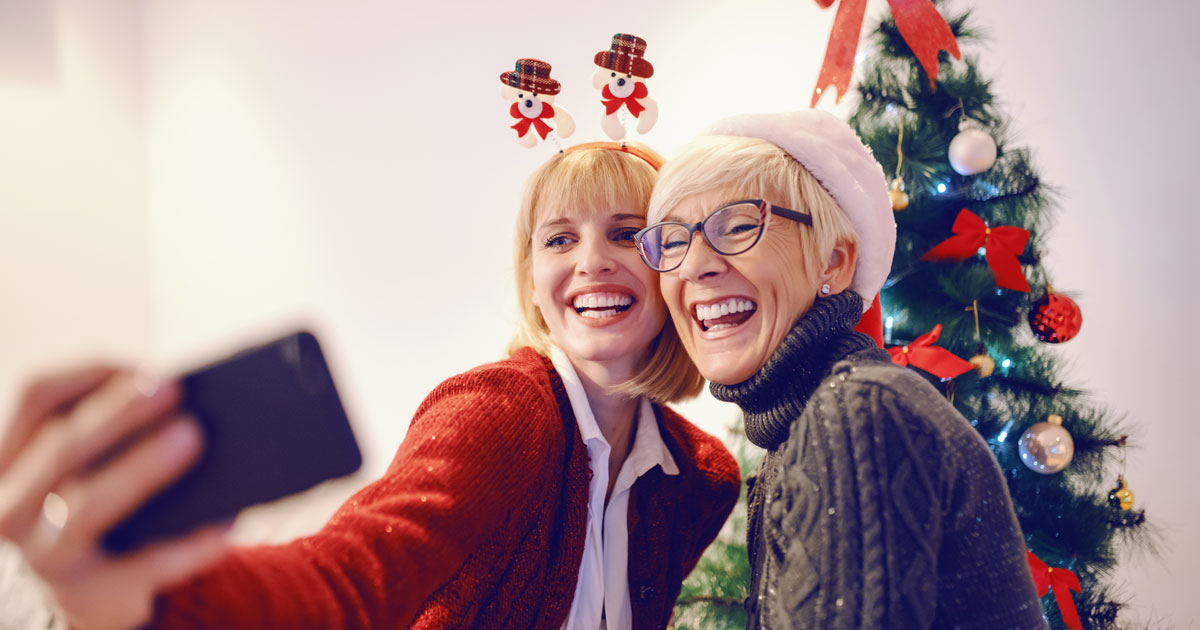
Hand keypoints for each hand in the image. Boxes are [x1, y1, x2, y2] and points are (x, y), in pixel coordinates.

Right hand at [0, 366, 229, 629]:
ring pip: (84, 508)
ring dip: (139, 468)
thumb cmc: (104, 492)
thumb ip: (124, 426)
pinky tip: (224, 526)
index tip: (144, 366)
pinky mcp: (91, 591)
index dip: (89, 375)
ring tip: (192, 437)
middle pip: (61, 449)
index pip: (37, 396)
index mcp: (13, 456)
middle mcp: (13, 504)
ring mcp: (45, 554)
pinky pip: (140, 567)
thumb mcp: (98, 457)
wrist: (97, 584)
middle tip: (173, 386)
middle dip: (118, 414)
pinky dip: (185, 546)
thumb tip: (191, 396)